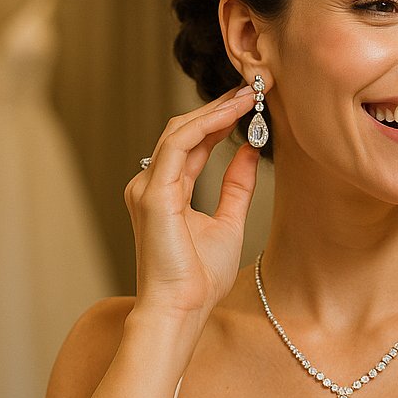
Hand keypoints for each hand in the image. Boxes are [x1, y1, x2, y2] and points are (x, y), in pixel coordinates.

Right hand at [124, 87, 260, 321]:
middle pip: (184, 131)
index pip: (193, 144)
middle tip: (250, 87)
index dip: (220, 120)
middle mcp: (151, 184)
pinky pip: (177, 146)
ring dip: (214, 110)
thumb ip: (237, 187)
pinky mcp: (152, 194)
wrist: (181, 310)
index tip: (249, 103)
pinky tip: (230, 115)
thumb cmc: (199, 278)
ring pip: (179, 132)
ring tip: (245, 95)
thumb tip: (250, 153)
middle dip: (218, 107)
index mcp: (167, 191)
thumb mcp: (229, 223)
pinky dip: (204, 126)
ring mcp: (147, 187)